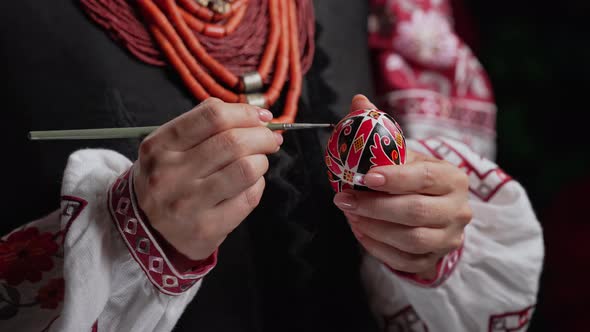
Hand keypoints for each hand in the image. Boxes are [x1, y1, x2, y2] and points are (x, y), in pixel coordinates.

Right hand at [134, 98, 282, 259]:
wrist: (146, 232)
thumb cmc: (166, 181)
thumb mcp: (166, 148)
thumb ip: (203, 125)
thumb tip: (253, 115)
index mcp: (160, 146)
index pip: (213, 116)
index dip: (246, 113)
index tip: (261, 117)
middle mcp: (171, 174)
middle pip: (233, 142)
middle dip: (262, 136)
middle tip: (270, 140)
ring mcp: (188, 203)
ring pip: (246, 169)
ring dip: (261, 161)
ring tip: (258, 162)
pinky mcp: (208, 227)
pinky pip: (249, 198)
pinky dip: (257, 185)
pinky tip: (250, 185)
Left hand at [334, 95, 471, 277]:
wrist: (434, 210)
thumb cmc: (414, 179)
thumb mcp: (404, 154)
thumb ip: (381, 128)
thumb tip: (358, 101)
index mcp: (453, 178)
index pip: (425, 177)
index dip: (395, 178)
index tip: (365, 177)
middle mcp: (458, 210)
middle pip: (416, 212)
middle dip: (374, 206)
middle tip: (344, 199)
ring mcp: (448, 238)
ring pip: (411, 240)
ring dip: (373, 228)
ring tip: (351, 214)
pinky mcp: (434, 260)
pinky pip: (404, 261)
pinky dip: (377, 247)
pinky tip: (360, 231)